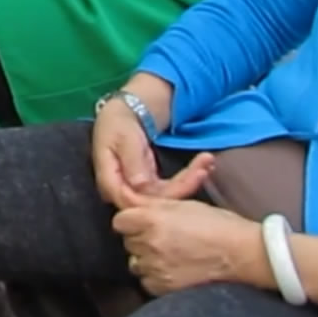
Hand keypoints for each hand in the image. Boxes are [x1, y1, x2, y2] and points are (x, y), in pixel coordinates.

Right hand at [92, 99, 214, 210]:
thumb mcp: (125, 138)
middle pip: (152, 202)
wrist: (124, 114)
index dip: (158, 200)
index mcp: (109, 180)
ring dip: (190, 182)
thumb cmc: (119, 123)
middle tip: (203, 169)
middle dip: (182, 188)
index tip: (183, 184)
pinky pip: (170, 189)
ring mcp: (138, 190)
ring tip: (208, 163)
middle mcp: (123, 191)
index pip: (132, 201)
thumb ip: (132, 162)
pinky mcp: (150, 185)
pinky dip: (188, 178)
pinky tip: (204, 166)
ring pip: (166, 197)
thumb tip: (141, 187)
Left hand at [114, 199, 261, 295]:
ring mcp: (156, 267)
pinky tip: (171, 268)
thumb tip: (125, 196)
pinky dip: (154, 275)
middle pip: (128, 241)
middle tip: (162, 236)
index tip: (142, 221)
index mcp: (152, 219)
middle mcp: (150, 243)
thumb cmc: (217, 224)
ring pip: (135, 262)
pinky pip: (146, 280)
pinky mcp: (164, 286)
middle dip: (140, 237)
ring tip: (168, 253)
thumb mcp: (182, 204)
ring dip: (146, 257)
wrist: (241, 253)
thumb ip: (150, 203)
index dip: (131, 220)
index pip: (119, 221)